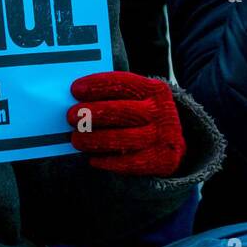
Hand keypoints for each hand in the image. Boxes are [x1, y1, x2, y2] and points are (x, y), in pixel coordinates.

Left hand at [66, 71, 185, 176]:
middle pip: (122, 111)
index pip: (124, 83)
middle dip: (93, 113)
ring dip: (95, 140)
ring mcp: (162, 137)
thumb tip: (78, 98)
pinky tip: (93, 159)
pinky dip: (108, 161)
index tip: (75, 89)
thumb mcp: (139, 98)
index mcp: (155, 90)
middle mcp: (161, 112)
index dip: (97, 85)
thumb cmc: (145, 115)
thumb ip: (115, 95)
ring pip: (123, 139)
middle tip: (71, 117)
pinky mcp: (160, 160)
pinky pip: (130, 163)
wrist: (175, 141)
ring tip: (76, 139)